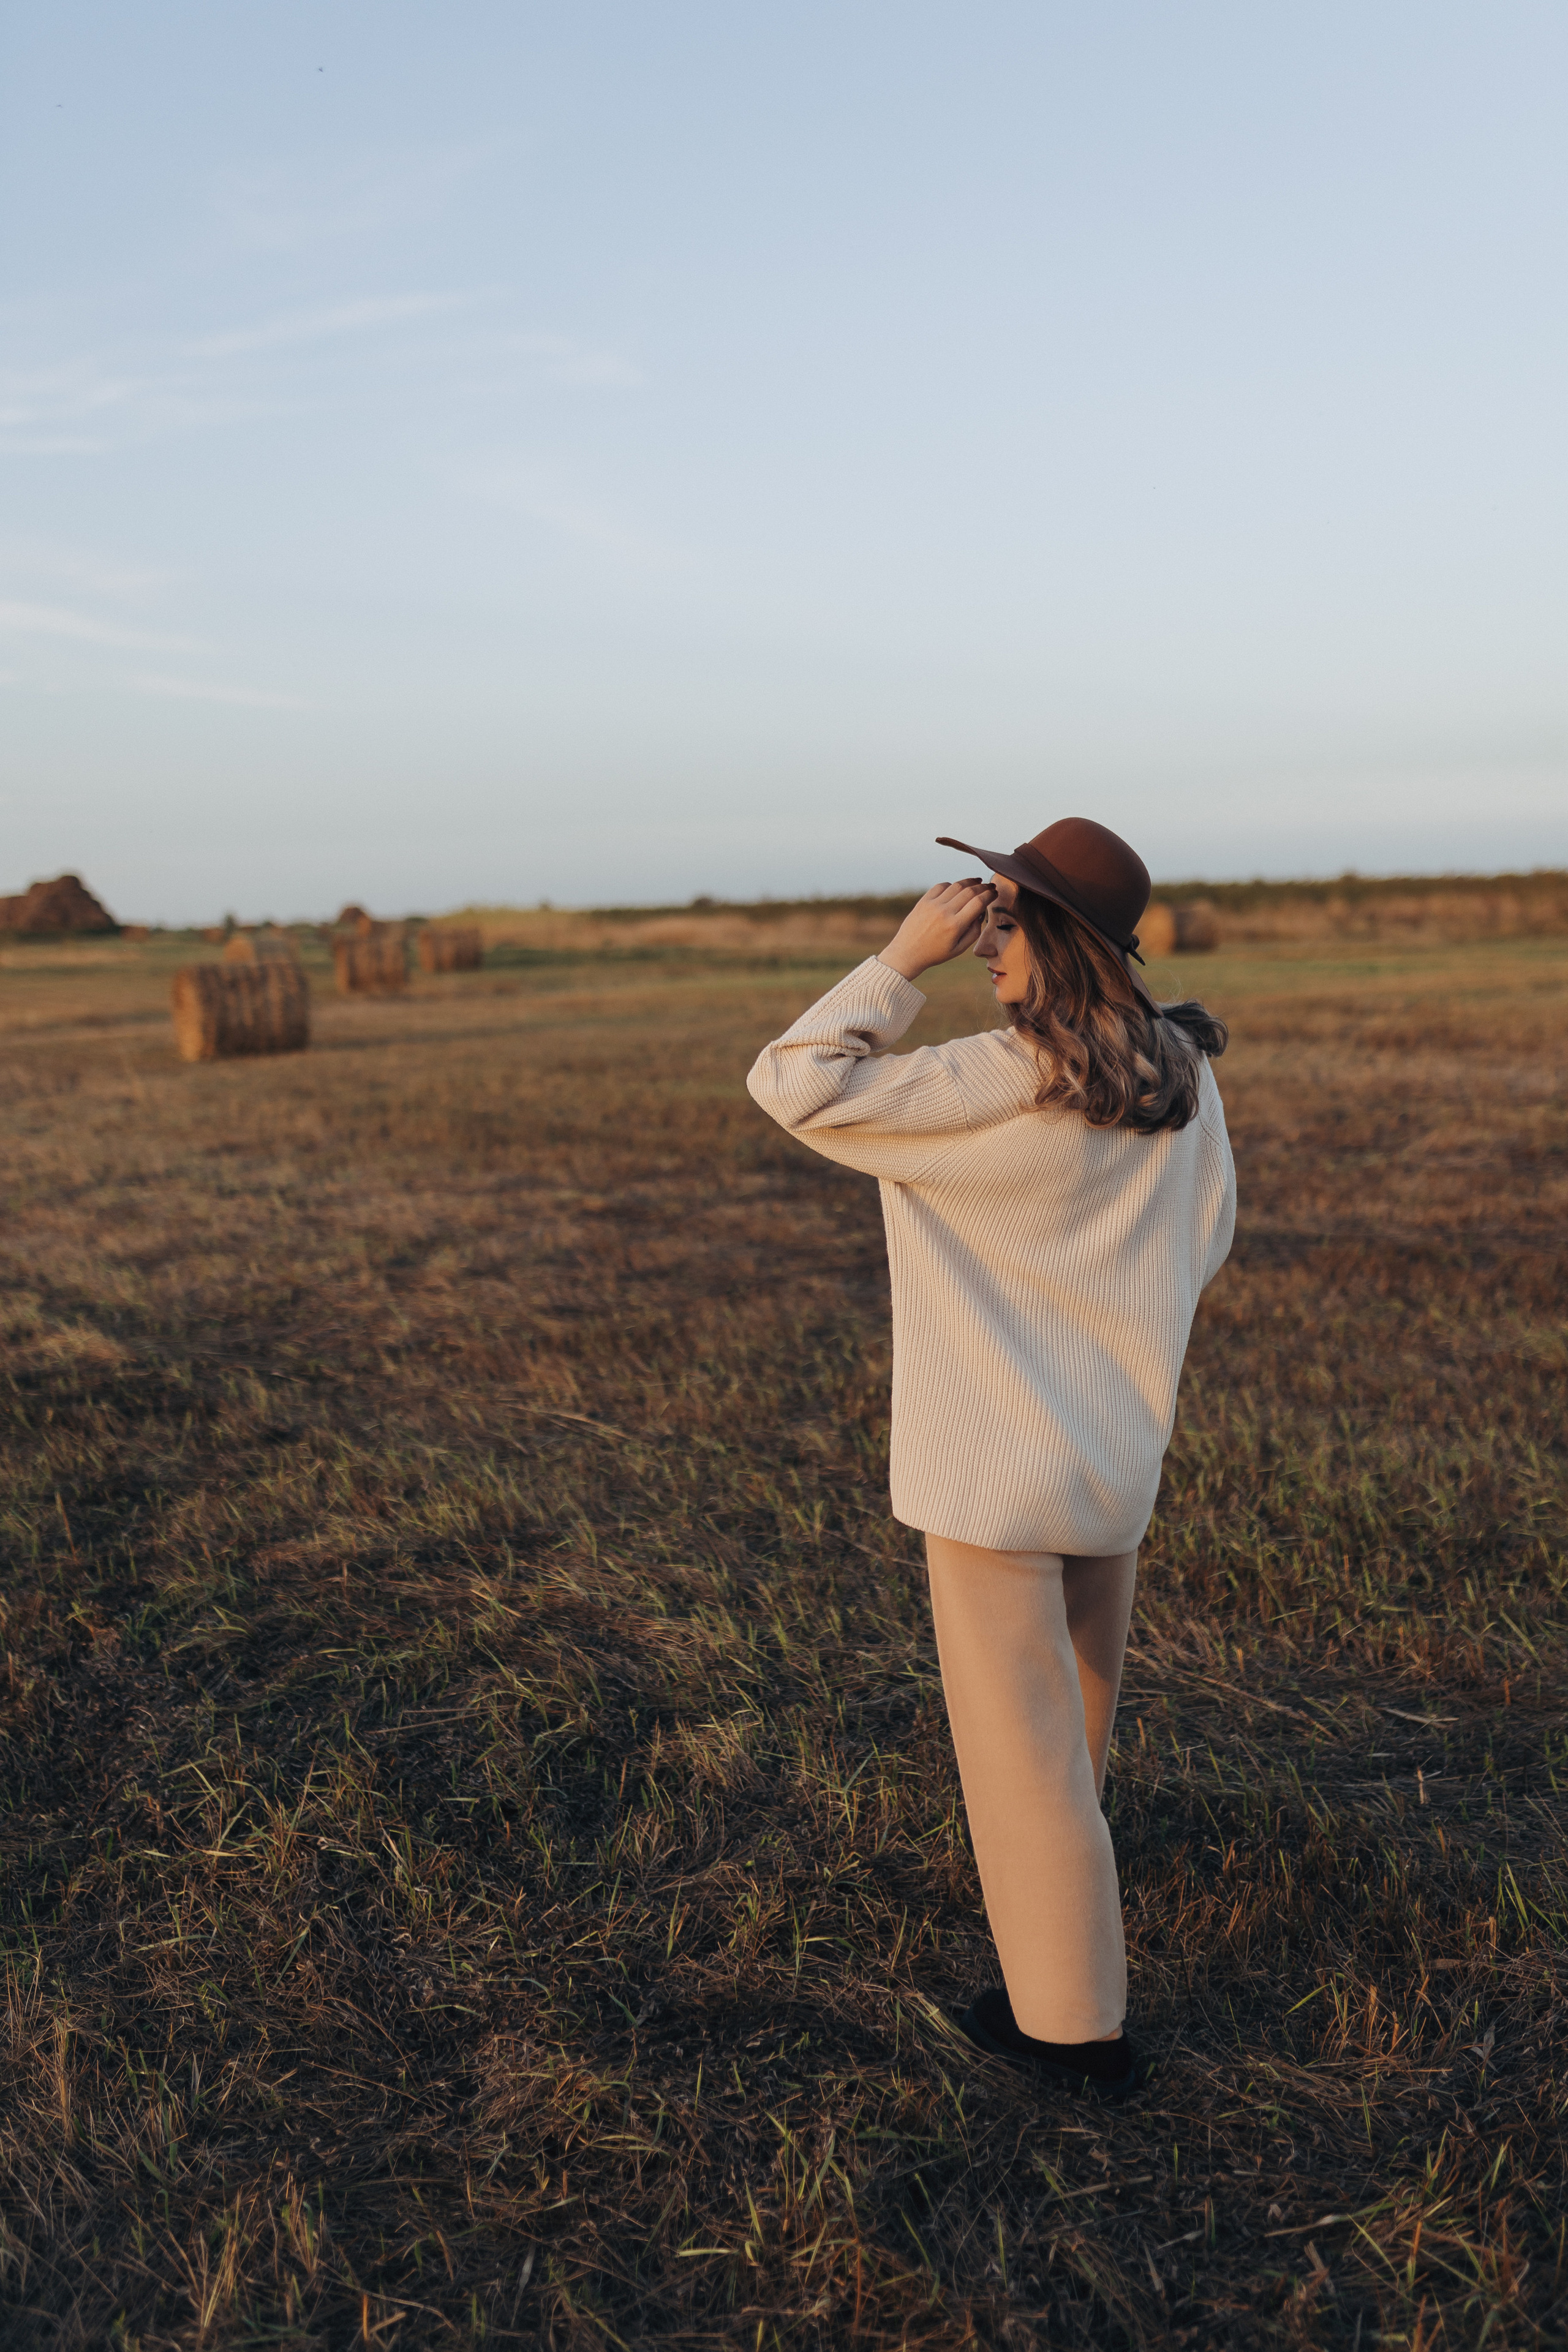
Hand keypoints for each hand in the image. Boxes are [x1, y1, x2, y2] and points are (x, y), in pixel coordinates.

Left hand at [878, 879, 994, 981]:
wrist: (907, 953)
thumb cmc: (936, 953)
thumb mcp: (959, 949)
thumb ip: (974, 931)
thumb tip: (981, 912)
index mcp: (955, 926)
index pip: (978, 902)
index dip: (990, 895)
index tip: (995, 893)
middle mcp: (944, 912)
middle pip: (970, 891)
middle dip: (983, 887)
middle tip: (990, 886)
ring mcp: (933, 905)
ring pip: (956, 885)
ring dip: (970, 882)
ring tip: (978, 882)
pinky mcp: (923, 901)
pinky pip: (941, 886)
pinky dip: (952, 885)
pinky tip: (957, 888)